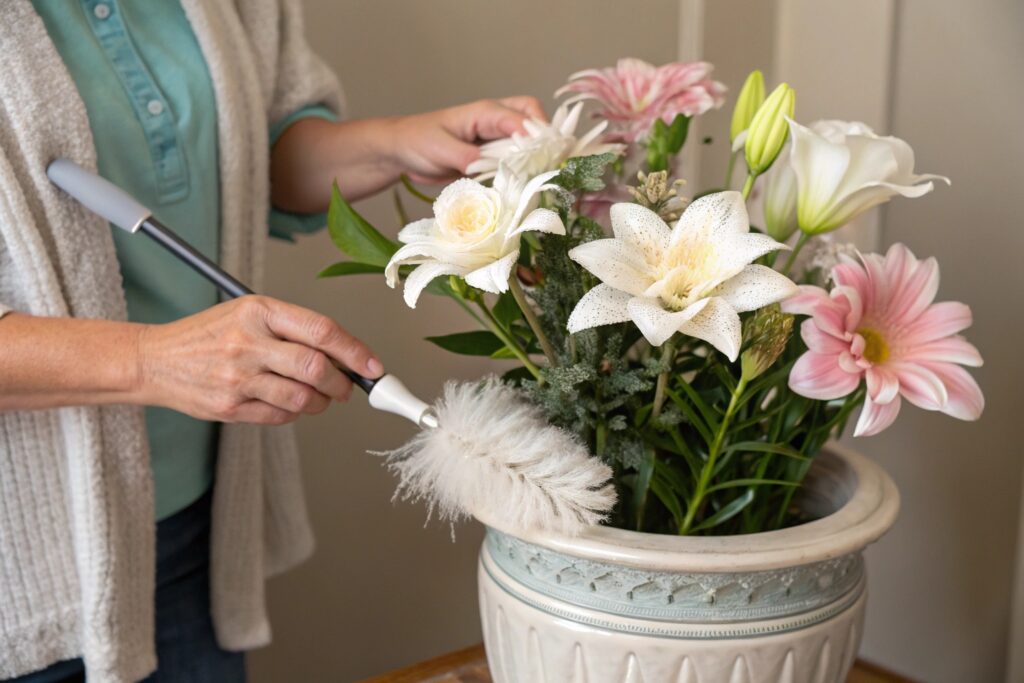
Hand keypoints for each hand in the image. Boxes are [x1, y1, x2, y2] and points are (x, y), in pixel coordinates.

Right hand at [137, 296, 382, 424]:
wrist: (153, 360)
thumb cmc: (209, 334)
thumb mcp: (248, 313)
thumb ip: (293, 329)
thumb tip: (346, 354)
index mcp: (258, 311)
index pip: (321, 331)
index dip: (355, 351)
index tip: (373, 366)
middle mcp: (247, 343)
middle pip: (316, 368)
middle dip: (343, 383)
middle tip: (348, 386)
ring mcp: (237, 378)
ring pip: (302, 398)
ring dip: (321, 402)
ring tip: (318, 396)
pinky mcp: (229, 408)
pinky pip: (281, 416)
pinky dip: (295, 413)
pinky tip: (288, 402)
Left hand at [389, 96, 546, 183]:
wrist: (401, 151)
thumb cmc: (417, 140)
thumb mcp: (439, 149)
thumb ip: (466, 157)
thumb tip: (491, 167)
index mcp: (484, 112)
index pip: (519, 118)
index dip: (534, 136)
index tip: (542, 158)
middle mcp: (494, 121)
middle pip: (532, 116)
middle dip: (544, 136)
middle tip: (549, 161)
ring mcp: (494, 138)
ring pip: (527, 137)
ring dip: (536, 152)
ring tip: (541, 173)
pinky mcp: (491, 155)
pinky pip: (514, 156)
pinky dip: (523, 166)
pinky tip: (524, 182)